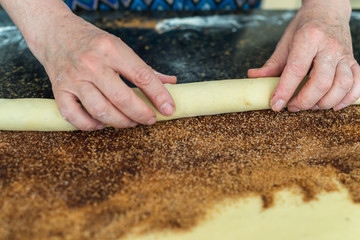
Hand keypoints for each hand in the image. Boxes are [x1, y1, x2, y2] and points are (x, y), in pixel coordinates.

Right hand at [1, 0, 175, 130]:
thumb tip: (170, 83)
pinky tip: (102, 124)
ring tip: (130, 122)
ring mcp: (73, 78)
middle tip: (150, 119)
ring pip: (100, 110)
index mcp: (111, 49)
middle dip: (141, 114)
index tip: (169, 109)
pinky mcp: (58, 90)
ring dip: (120, 122)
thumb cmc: (92, 42)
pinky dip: (90, 126)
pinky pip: (74, 117)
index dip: (159, 95)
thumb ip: (145, 68)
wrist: (55, 33)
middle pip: (121, 98)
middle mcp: (91, 63)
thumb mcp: (120, 46)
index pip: (142, 75)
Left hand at [248, 0, 359, 111]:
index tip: (276, 105)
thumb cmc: (305, 27)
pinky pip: (358, 83)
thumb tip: (253, 77)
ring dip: (325, 102)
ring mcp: (344, 55)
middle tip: (293, 107)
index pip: (296, 70)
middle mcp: (329, 47)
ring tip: (311, 106)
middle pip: (321, 82)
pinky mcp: (353, 61)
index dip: (285, 91)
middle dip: (305, 101)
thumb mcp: (285, 42)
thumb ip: (272, 63)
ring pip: (342, 85)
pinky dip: (348, 98)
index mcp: (309, 39)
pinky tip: (334, 104)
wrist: (328, 11)